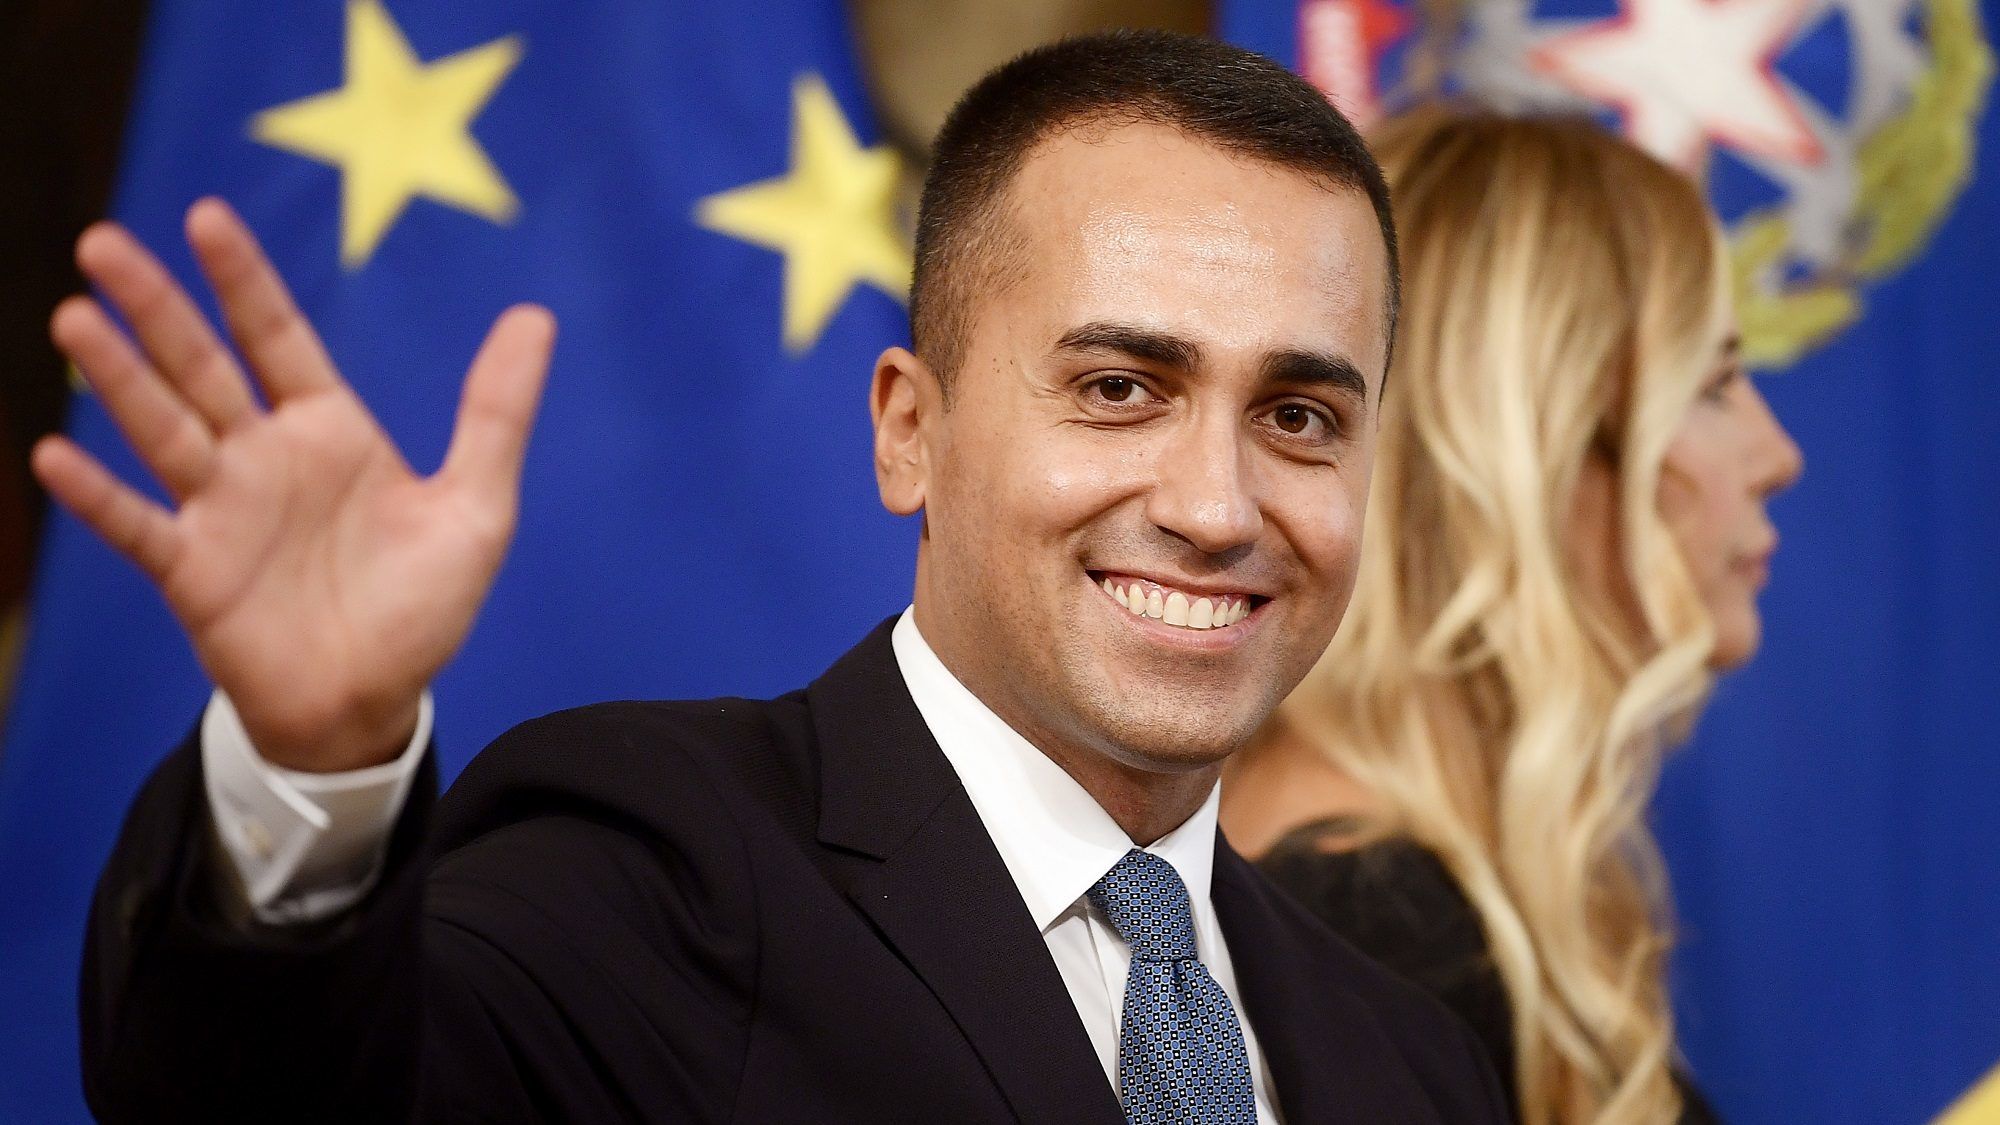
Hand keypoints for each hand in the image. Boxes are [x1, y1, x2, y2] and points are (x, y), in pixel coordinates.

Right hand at [33, 198, 553, 771]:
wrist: (374, 704)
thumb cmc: (421, 606)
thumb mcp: (476, 506)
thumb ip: (496, 412)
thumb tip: (535, 317)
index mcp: (328, 429)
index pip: (276, 335)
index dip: (242, 279)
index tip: (205, 216)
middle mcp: (264, 457)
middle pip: (200, 366)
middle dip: (156, 307)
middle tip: (102, 243)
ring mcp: (221, 510)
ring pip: (162, 428)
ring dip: (118, 378)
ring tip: (74, 319)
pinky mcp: (193, 572)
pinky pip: (138, 525)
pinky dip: (99, 494)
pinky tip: (55, 455)